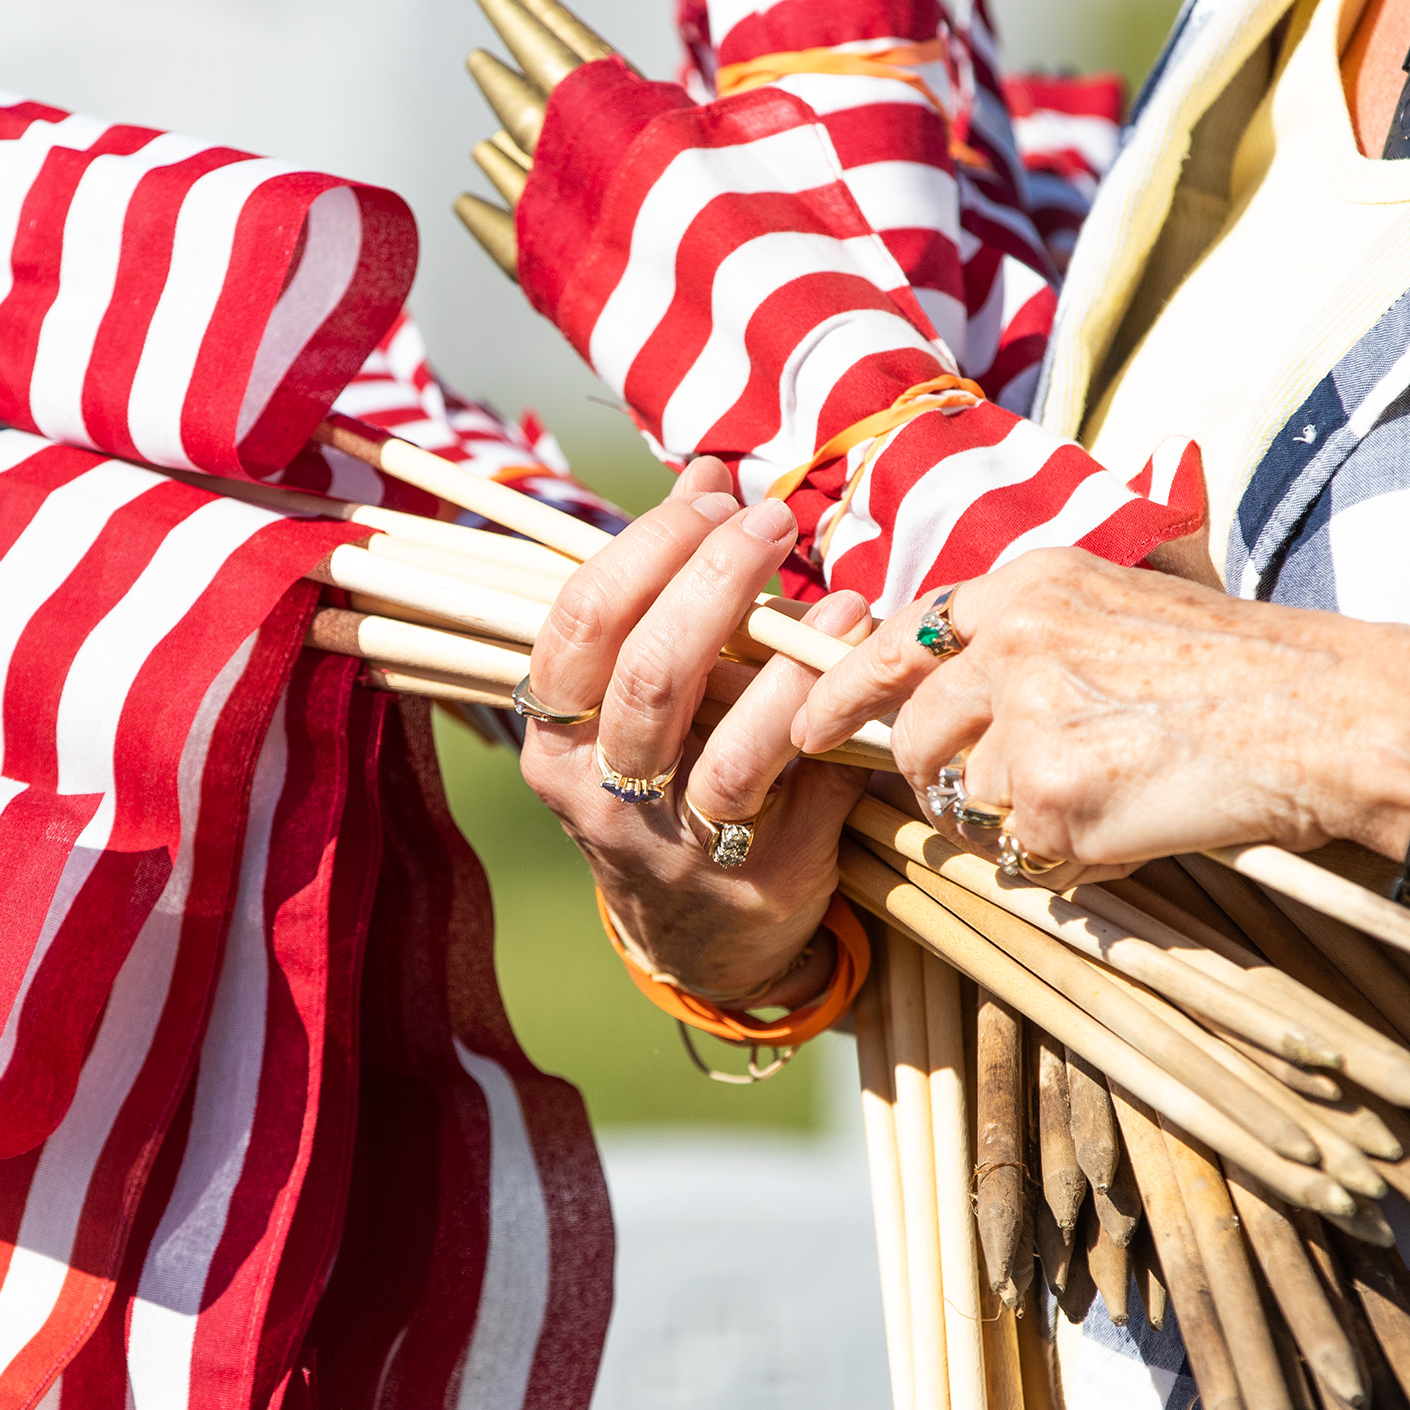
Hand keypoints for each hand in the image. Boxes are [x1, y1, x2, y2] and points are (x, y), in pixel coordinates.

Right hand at [521, 458, 871, 1004]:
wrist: (703, 937)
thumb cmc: (670, 779)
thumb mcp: (639, 697)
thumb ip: (664, 591)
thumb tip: (707, 471)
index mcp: (556, 740)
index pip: (579, 625)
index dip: (645, 547)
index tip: (708, 495)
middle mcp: (603, 796)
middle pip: (649, 675)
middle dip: (713, 578)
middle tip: (769, 517)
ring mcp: (680, 844)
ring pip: (726, 746)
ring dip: (785, 656)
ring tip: (828, 585)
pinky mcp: (757, 873)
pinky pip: (799, 784)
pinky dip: (827, 710)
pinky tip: (853, 648)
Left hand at [790, 548, 1409, 883]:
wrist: (1323, 713)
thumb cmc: (1245, 662)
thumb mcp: (1136, 596)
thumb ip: (1042, 619)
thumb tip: (957, 639)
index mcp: (1028, 585)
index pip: (897, 637)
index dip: (845, 687)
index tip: (808, 720)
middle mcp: (1012, 643)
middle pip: (914, 737)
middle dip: (936, 781)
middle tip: (995, 798)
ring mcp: (1028, 724)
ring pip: (971, 803)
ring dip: (1019, 823)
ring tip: (1102, 799)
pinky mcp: (1055, 800)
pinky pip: (1025, 855)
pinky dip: (1068, 860)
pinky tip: (1129, 827)